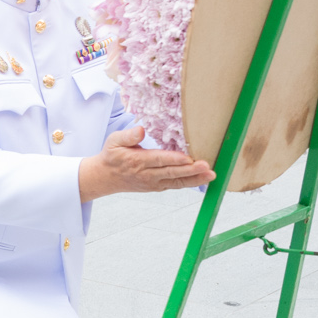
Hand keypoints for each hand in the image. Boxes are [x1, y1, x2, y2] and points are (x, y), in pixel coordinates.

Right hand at [78, 125, 215, 200]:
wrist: (106, 177)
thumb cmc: (112, 155)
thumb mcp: (114, 141)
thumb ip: (128, 135)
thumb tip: (141, 130)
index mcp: (137, 161)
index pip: (159, 160)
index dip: (174, 160)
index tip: (188, 158)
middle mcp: (147, 174)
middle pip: (172, 173)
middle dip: (191, 170)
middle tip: (207, 166)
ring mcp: (153, 183)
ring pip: (177, 182)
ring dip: (195, 179)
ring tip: (211, 175)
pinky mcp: (157, 187)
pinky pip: (176, 185)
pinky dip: (190, 182)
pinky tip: (203, 178)